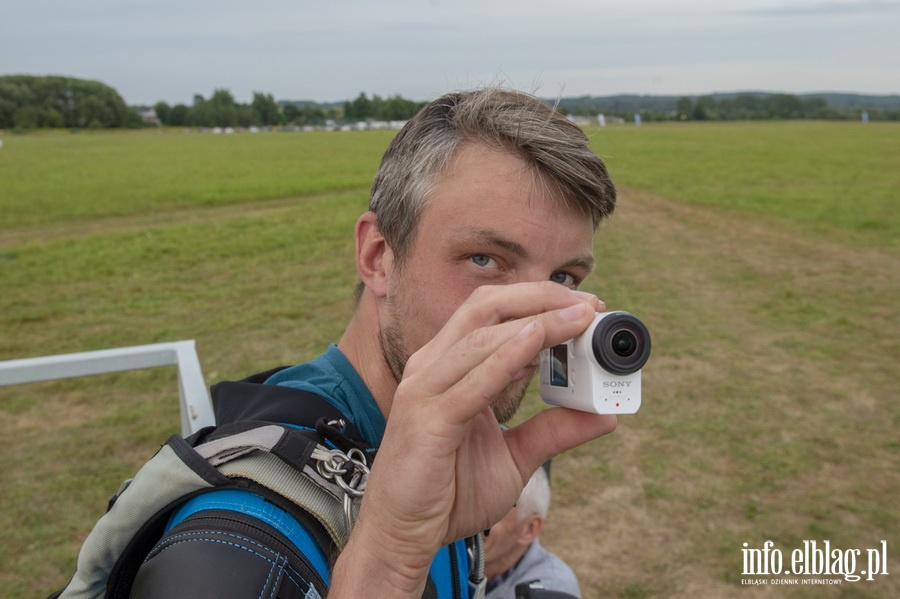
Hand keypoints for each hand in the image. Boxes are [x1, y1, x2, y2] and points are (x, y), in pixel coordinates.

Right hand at [330, 282, 617, 595]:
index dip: (540, 301)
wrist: (402, 535)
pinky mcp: (427, 420)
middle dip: (541, 297)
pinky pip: (470, 382)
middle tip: (591, 304)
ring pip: (482, 335)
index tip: (589, 307)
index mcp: (448, 366)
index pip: (494, 314)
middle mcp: (433, 367)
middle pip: (486, 308)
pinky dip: (505, 358)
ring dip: (537, 321)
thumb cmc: (448, 493)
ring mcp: (425, 390)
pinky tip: (536, 343)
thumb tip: (605, 415)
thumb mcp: (514, 457)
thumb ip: (554, 431)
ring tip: (580, 318)